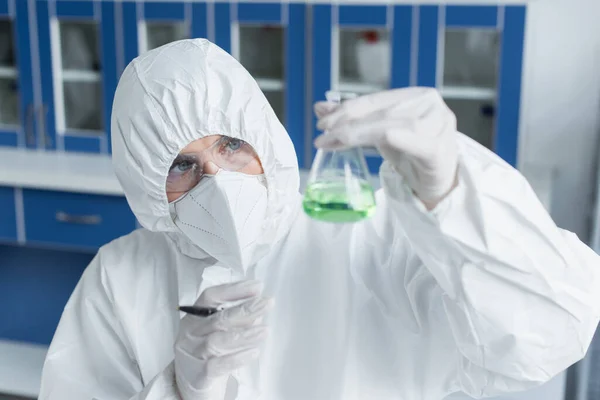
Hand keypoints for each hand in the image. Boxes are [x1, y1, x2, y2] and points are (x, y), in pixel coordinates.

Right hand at [175, 280, 272, 399]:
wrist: (189, 389)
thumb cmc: (206, 355)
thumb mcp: (218, 333)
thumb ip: (236, 321)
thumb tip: (258, 309)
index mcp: (194, 318)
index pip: (210, 297)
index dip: (233, 290)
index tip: (257, 287)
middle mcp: (189, 334)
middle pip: (218, 318)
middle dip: (245, 309)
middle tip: (267, 303)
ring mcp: (190, 354)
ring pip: (217, 341)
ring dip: (244, 335)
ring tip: (265, 330)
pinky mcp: (196, 376)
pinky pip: (217, 366)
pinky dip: (236, 358)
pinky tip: (253, 352)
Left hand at [315, 87, 458, 208]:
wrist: (441, 181)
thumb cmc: (413, 155)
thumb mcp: (381, 134)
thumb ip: (356, 120)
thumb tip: (320, 108)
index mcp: (418, 95)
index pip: (376, 99)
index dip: (347, 109)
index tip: (322, 120)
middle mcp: (430, 105)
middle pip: (380, 112)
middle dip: (346, 123)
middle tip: (322, 134)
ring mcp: (437, 125)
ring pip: (387, 126)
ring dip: (354, 134)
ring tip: (331, 142)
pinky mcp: (437, 149)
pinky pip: (405, 140)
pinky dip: (383, 139)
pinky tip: (362, 140)